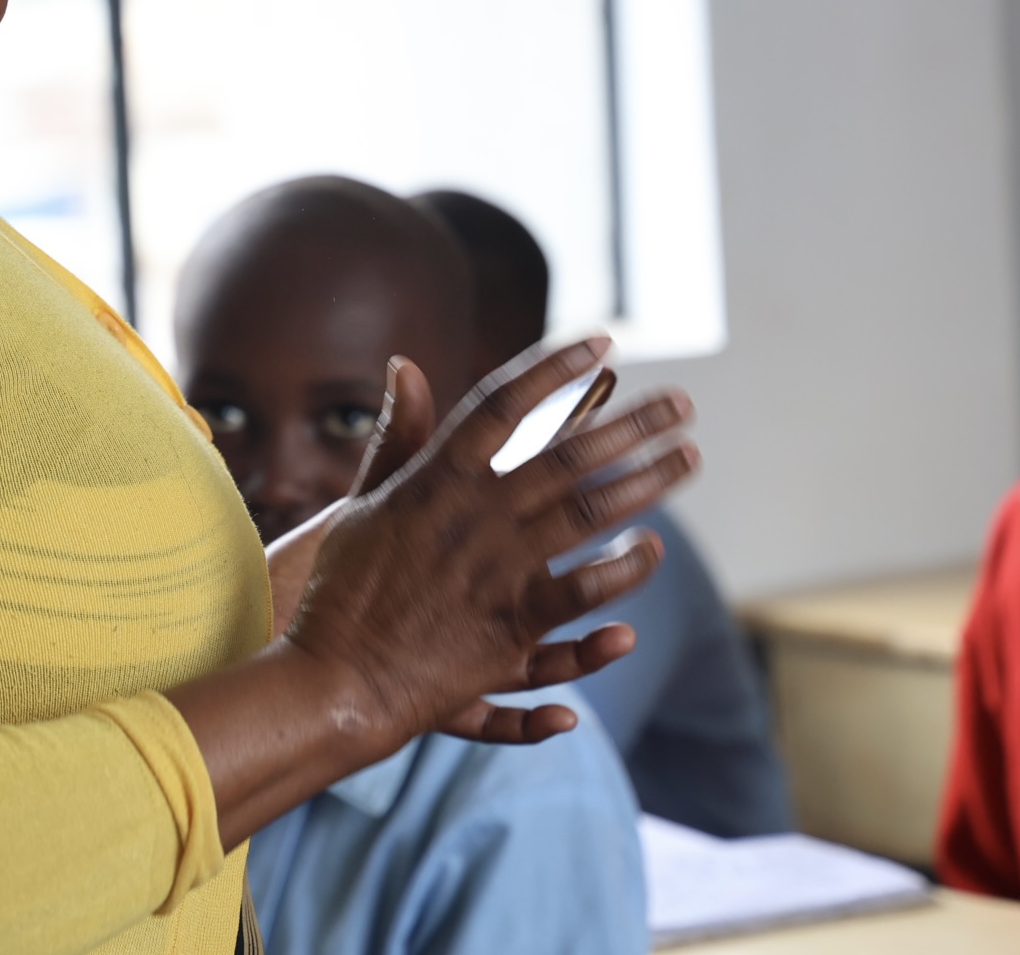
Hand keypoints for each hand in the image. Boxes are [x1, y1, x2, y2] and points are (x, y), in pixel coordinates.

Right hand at [286, 340, 696, 753]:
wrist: (332, 676)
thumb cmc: (340, 590)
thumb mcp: (362, 502)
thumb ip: (398, 435)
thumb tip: (405, 363)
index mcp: (433, 477)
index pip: (502, 402)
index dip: (553, 367)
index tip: (602, 343)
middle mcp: (472, 514)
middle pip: (566, 454)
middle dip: (630, 424)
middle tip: (681, 404)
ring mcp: (495, 569)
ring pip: (587, 513)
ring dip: (644, 482)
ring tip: (686, 459)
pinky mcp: (509, 626)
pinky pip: (581, 592)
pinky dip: (620, 570)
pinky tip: (650, 548)